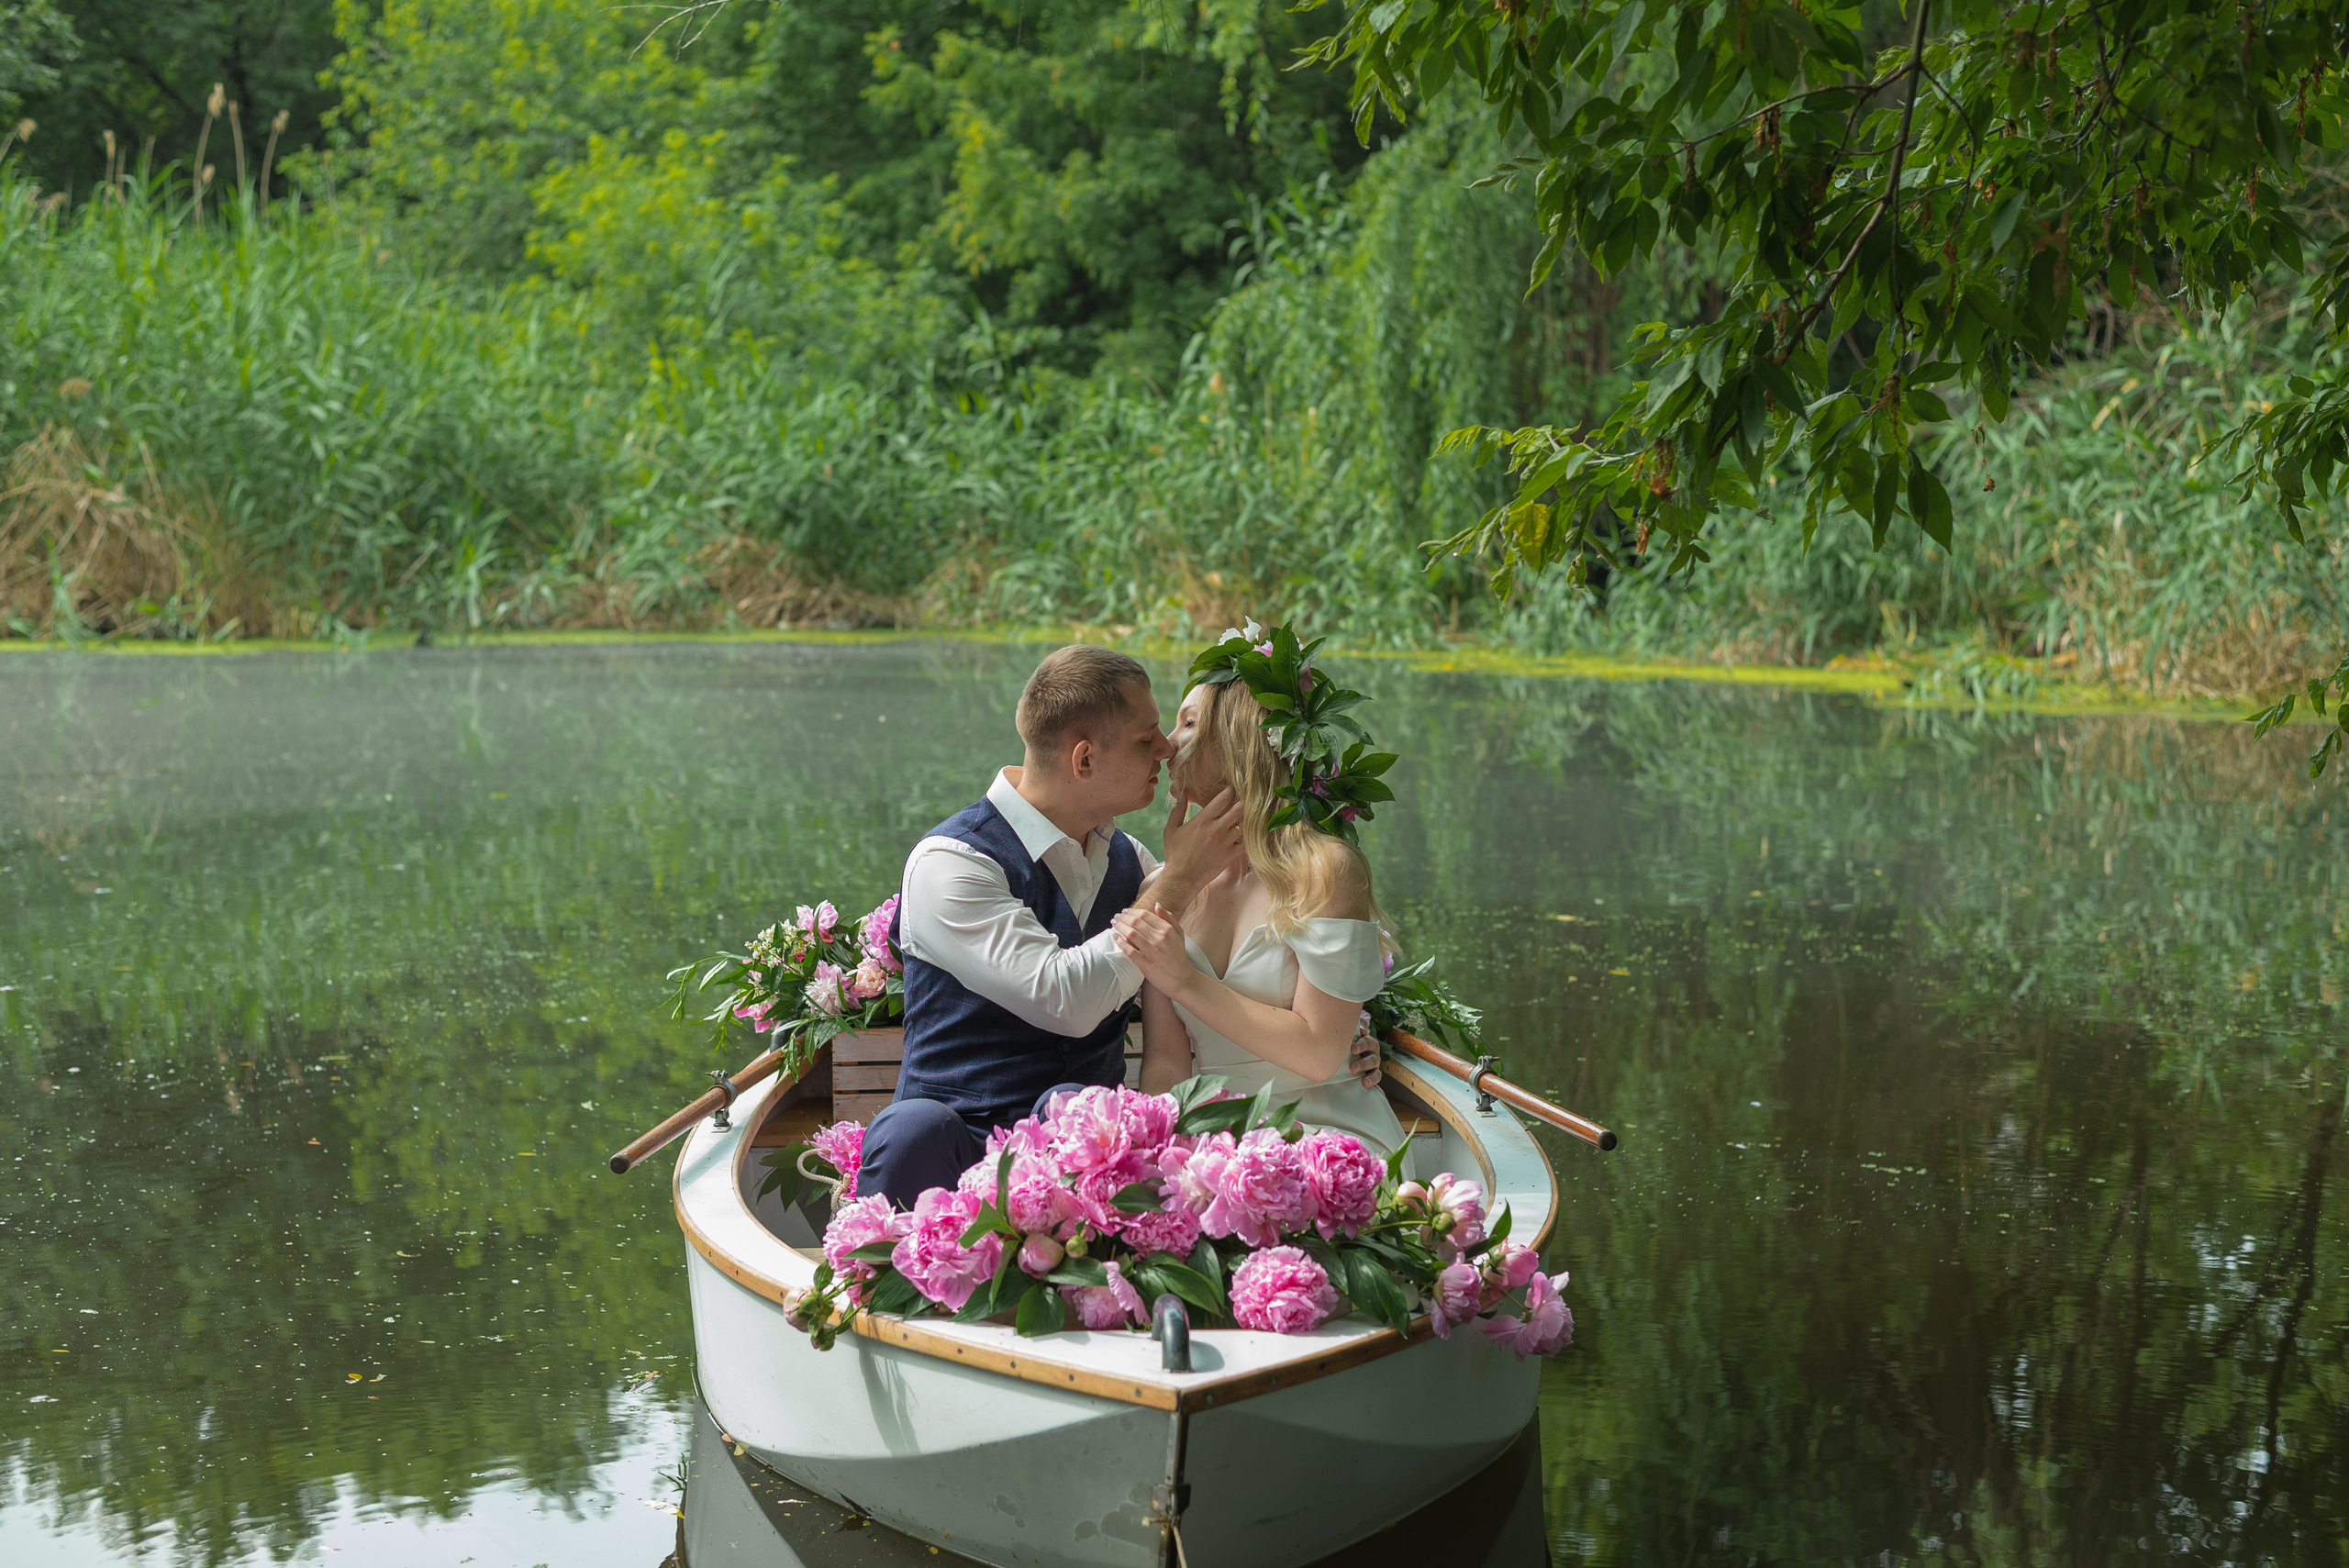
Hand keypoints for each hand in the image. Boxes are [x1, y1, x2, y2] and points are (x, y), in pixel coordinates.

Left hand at [1112, 905, 1192, 994]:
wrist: (1182, 979)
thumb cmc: (1179, 956)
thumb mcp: (1179, 934)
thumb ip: (1169, 918)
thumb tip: (1157, 904)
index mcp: (1167, 930)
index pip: (1145, 915)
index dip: (1132, 911)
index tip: (1124, 912)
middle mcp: (1160, 938)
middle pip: (1136, 922)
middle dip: (1123, 918)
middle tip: (1116, 917)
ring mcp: (1152, 951)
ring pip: (1131, 934)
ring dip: (1119, 927)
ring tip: (1113, 924)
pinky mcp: (1146, 963)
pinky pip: (1130, 950)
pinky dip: (1121, 942)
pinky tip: (1115, 937)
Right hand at [1156, 787, 1242, 904]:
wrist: (1183, 878)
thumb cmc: (1175, 854)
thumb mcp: (1171, 830)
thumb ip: (1177, 811)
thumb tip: (1182, 795)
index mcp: (1203, 820)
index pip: (1221, 800)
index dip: (1228, 792)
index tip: (1230, 790)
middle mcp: (1217, 829)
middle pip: (1238, 810)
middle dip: (1240, 804)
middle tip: (1241, 803)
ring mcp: (1226, 842)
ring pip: (1242, 826)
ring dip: (1241, 824)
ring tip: (1239, 823)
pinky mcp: (1231, 854)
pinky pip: (1244, 843)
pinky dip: (1244, 840)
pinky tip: (1239, 839)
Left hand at [1349, 1020, 1382, 1089]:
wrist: (1346, 1064)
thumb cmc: (1346, 1049)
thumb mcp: (1347, 1039)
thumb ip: (1352, 1031)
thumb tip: (1360, 1027)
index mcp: (1365, 1040)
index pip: (1366, 1040)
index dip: (1361, 1044)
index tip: (1353, 1050)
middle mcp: (1371, 1050)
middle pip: (1371, 1050)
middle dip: (1361, 1056)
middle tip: (1352, 1065)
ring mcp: (1373, 1062)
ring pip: (1373, 1063)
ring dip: (1365, 1066)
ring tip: (1355, 1072)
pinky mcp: (1374, 1073)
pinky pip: (1377, 1076)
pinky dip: (1372, 1079)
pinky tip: (1366, 1083)